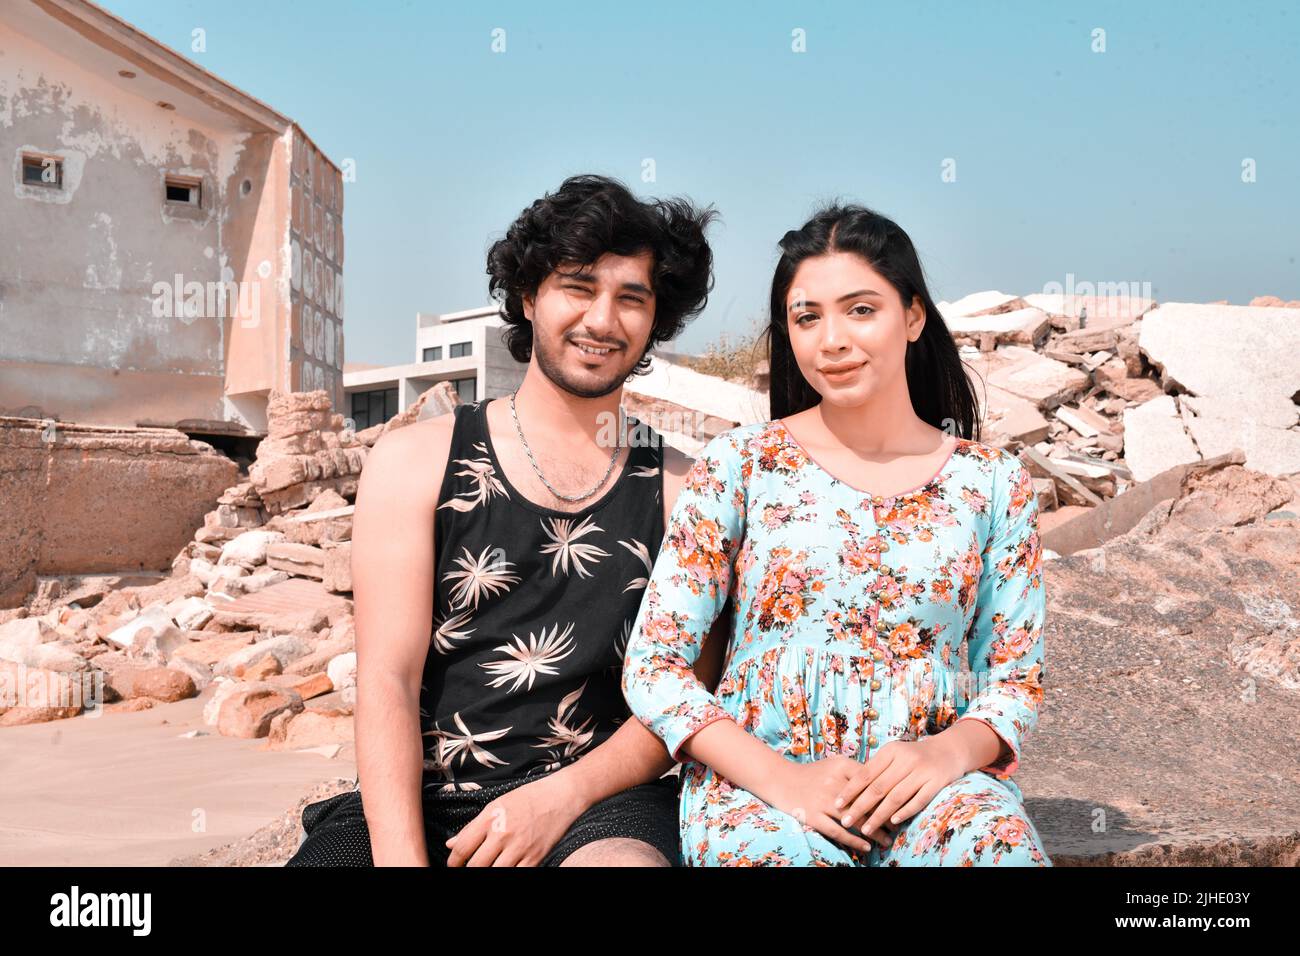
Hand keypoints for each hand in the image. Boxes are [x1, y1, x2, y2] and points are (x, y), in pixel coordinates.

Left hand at [444, 772, 585, 866]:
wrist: (560, 796)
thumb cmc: (527, 798)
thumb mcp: (496, 806)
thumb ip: (472, 827)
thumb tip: (451, 844)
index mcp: (490, 818)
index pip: (462, 848)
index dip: (453, 862)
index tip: (453, 865)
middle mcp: (503, 833)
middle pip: (475, 865)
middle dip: (468, 870)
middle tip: (469, 868)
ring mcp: (520, 847)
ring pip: (494, 872)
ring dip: (488, 871)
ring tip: (488, 866)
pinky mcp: (535, 857)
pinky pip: (516, 874)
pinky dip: (508, 873)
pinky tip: (506, 867)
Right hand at [766, 755, 898, 854]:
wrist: (779, 779)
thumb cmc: (811, 773)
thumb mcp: (833, 764)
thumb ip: (855, 771)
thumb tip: (882, 782)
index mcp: (841, 766)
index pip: (872, 781)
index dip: (888, 795)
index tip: (901, 805)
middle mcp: (833, 782)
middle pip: (867, 802)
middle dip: (885, 816)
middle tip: (899, 827)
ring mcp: (822, 801)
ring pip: (855, 819)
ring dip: (874, 832)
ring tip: (888, 841)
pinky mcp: (812, 816)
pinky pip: (838, 832)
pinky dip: (854, 841)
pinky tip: (866, 847)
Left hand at [832, 736, 967, 836]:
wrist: (948, 750)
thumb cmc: (914, 756)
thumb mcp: (894, 754)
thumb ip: (877, 768)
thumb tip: (851, 790)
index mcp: (891, 751)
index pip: (866, 773)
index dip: (851, 790)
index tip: (837, 804)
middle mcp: (906, 759)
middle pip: (878, 787)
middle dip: (860, 806)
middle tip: (846, 821)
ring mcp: (922, 771)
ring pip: (896, 797)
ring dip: (879, 815)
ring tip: (866, 829)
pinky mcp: (937, 782)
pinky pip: (919, 800)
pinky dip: (905, 812)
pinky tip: (893, 822)